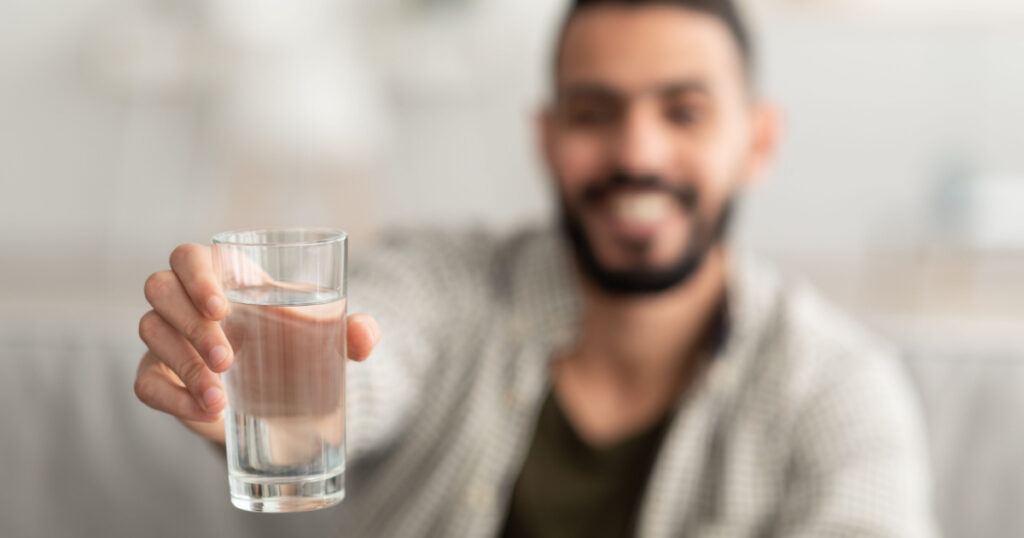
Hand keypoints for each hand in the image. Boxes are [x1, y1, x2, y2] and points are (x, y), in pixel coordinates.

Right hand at [134, 243, 378, 443]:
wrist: (284, 397)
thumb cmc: (297, 346)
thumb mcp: (325, 336)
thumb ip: (351, 331)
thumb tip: (365, 335)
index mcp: (222, 274)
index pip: (189, 256)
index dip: (196, 275)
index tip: (223, 307)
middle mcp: (185, 299)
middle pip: (160, 288)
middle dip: (190, 322)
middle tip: (227, 358)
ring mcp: (166, 336)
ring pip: (150, 331)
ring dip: (183, 365)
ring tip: (220, 396)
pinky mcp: (158, 375)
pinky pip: (145, 382)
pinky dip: (171, 397)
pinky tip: (205, 411)